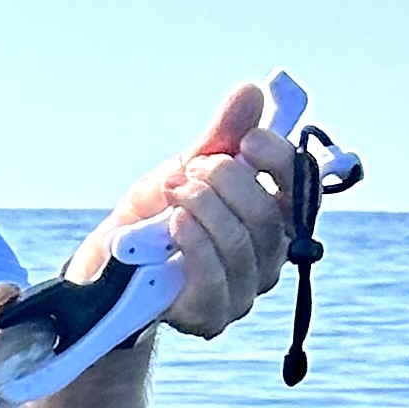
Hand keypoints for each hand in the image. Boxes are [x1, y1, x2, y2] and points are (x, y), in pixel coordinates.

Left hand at [72, 80, 295, 340]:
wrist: (107, 266)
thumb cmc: (155, 218)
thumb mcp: (185, 170)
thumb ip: (221, 136)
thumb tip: (252, 91)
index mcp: (273, 217)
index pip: (300, 188)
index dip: (279, 160)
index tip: (247, 140)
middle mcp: (267, 256)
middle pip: (268, 213)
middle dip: (226, 181)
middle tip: (191, 170)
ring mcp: (243, 291)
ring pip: (241, 241)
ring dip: (203, 207)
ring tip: (174, 193)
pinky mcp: (211, 316)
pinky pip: (215, 277)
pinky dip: (194, 242)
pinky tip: (175, 224)